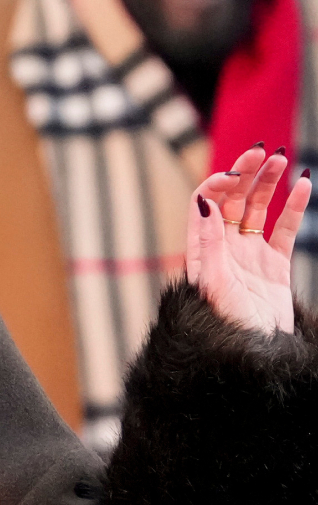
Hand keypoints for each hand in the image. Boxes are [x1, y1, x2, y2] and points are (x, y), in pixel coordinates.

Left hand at [187, 146, 311, 333]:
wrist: (254, 354)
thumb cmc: (226, 325)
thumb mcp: (215, 284)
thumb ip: (210, 243)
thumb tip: (204, 202)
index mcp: (202, 250)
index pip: (206, 205)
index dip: (217, 184)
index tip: (234, 172)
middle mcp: (223, 248)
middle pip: (233, 200)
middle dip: (245, 174)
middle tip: (262, 150)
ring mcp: (249, 254)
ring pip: (259, 209)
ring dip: (269, 183)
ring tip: (282, 159)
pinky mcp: (274, 265)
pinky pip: (284, 229)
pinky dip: (294, 207)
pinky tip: (303, 185)